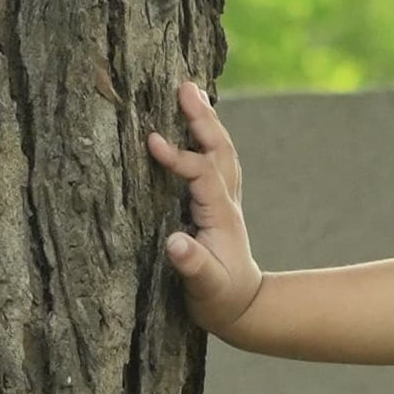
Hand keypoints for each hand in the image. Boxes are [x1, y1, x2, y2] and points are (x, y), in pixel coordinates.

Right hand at [147, 80, 264, 337]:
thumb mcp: (206, 288)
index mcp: (220, 215)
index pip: (202, 174)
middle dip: (204, 120)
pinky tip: (192, 120)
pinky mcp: (216, 201)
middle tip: (185, 87)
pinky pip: (212, 160)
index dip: (179, 157)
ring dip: (206, 122)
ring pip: (219, 152)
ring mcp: (224, 199)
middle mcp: (226, 201)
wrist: (241, 306)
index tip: (152, 141)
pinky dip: (204, 137)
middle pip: (219, 151)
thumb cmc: (220, 298)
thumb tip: (176, 244)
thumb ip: (194, 267)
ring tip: (190, 90)